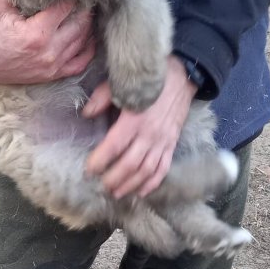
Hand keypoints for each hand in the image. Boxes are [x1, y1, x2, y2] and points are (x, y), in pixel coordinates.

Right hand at [0, 0, 94, 84]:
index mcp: (37, 34)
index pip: (67, 6)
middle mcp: (49, 52)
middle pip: (80, 23)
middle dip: (83, 6)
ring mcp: (51, 67)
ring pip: (83, 42)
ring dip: (87, 24)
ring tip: (86, 8)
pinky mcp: (49, 75)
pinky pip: (79, 63)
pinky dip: (87, 49)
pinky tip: (88, 36)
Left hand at [83, 55, 196, 198]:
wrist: (183, 75)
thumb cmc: (149, 80)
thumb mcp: (122, 83)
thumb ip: (101, 99)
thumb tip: (86, 114)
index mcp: (134, 119)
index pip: (114, 146)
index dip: (100, 161)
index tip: (89, 170)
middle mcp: (149, 134)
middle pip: (130, 164)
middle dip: (114, 179)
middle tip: (102, 186)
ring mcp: (163, 141)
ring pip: (146, 171)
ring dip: (131, 185)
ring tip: (117, 193)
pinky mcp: (172, 144)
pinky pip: (163, 168)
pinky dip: (152, 183)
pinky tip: (141, 192)